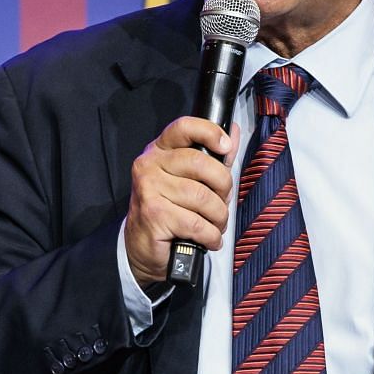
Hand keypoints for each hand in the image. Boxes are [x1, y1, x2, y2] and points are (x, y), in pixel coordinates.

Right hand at [124, 116, 234, 285]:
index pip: (184, 127)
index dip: (209, 132)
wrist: (141, 245)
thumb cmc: (167, 210)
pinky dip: (210, 235)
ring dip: (218, 217)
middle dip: (223, 187)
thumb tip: (232, 132)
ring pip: (202, 197)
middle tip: (222, 202)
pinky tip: (208, 239)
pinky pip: (196, 223)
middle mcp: (149, 165)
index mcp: (159, 151)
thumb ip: (211, 156)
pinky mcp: (154, 215)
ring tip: (215, 225)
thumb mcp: (188, 179)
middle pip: (200, 163)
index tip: (225, 146)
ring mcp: (148, 189)